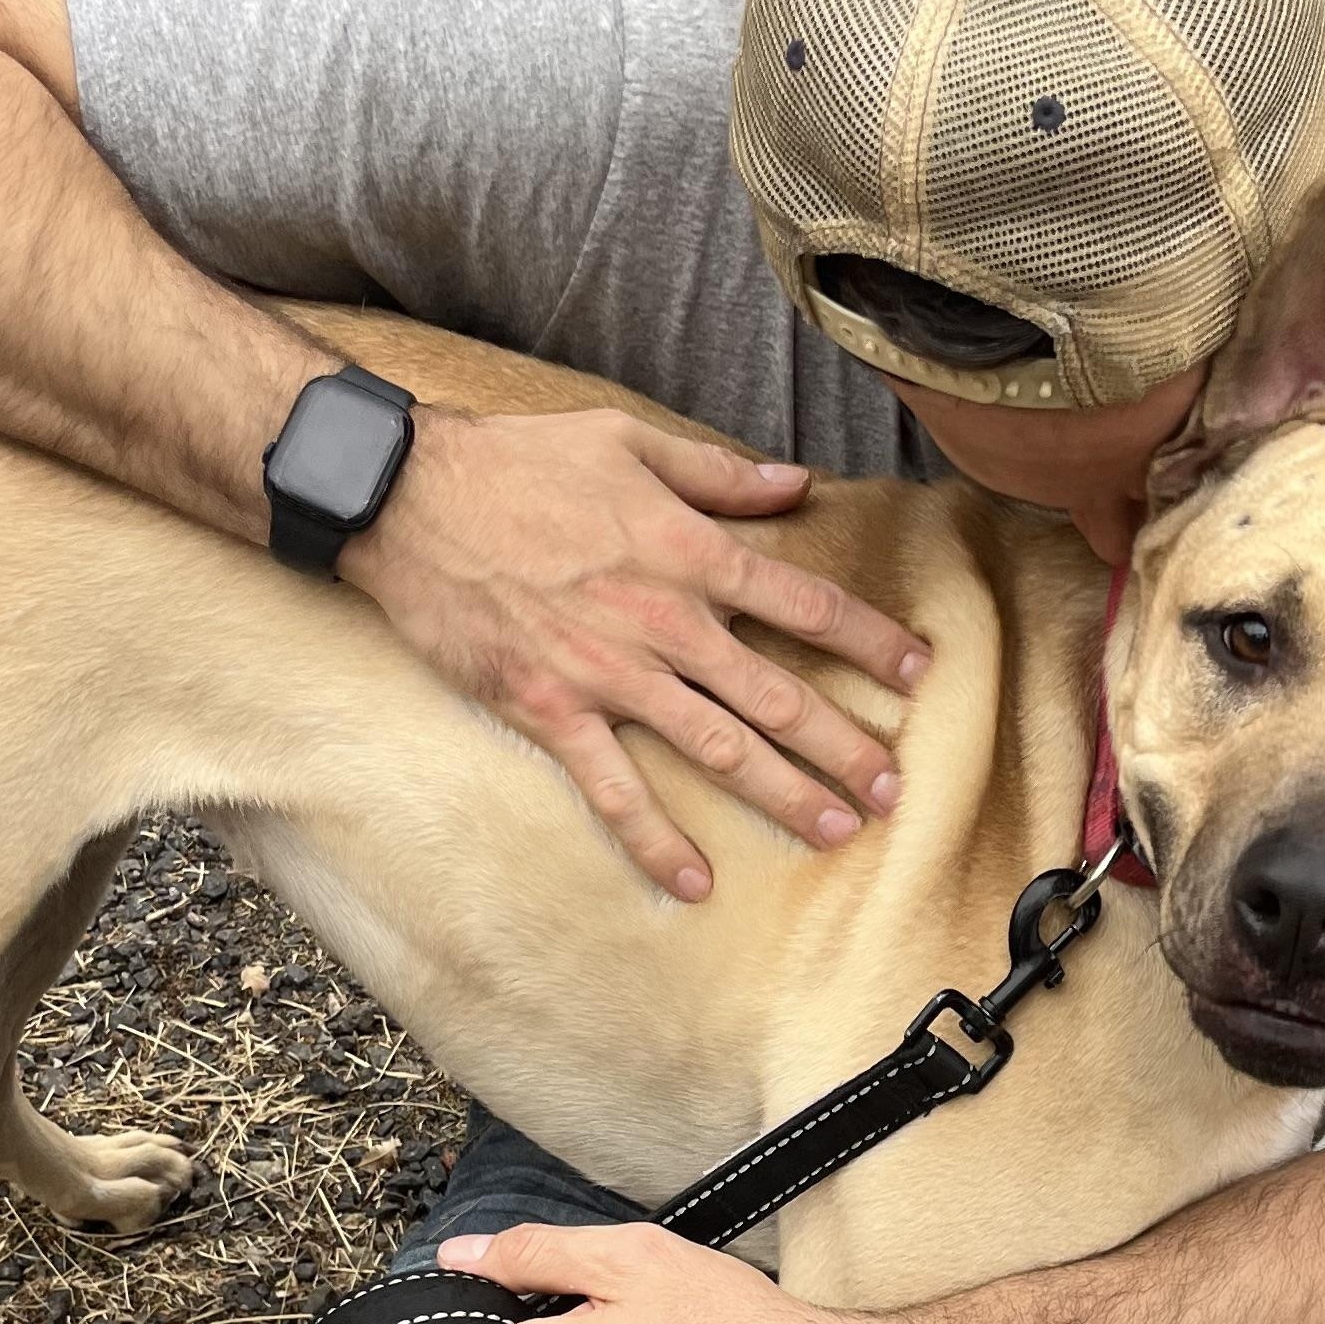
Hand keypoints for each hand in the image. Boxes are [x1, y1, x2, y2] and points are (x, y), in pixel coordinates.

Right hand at [339, 407, 928, 899]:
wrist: (406, 497)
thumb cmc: (517, 461)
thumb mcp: (625, 440)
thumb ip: (718, 472)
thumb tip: (797, 482)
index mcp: (688, 551)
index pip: (804, 602)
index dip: (869, 640)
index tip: (918, 673)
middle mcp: (663, 621)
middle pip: (777, 693)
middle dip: (843, 744)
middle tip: (892, 789)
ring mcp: (608, 674)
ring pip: (717, 746)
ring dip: (783, 793)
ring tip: (835, 830)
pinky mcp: (551, 712)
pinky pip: (614, 790)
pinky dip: (655, 840)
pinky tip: (694, 883)